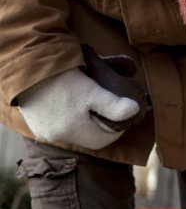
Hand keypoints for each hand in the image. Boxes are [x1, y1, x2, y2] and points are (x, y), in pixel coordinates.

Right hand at [18, 68, 140, 149]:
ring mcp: (45, 130)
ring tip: (92, 105)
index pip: (103, 140)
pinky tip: (74, 104)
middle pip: (88, 137)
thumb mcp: (93, 91)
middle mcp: (57, 136)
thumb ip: (114, 105)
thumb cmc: (63, 80)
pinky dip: (70, 118)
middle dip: (101, 125)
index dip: (116, 129)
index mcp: (72, 131)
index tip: (121, 115)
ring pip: (74, 131)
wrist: (28, 67)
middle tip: (109, 109)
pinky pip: (59, 125)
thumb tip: (134, 111)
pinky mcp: (36, 123)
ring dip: (86, 121)